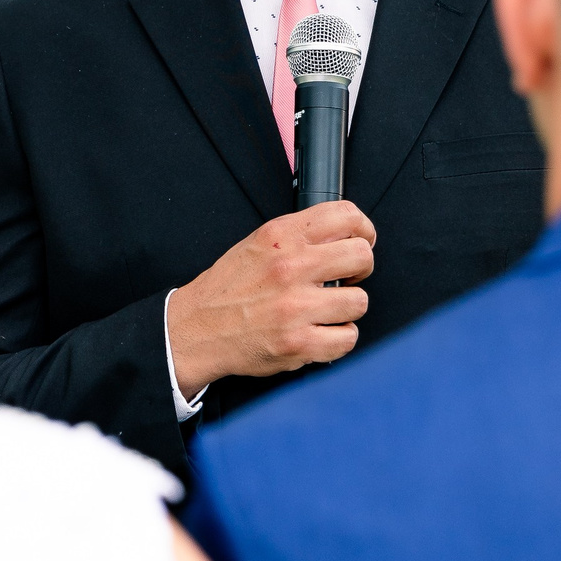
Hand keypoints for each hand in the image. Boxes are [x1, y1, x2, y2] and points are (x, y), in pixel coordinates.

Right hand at [167, 203, 376, 396]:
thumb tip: (344, 234)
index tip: (362, 241)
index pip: (347, 216)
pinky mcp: (298, 343)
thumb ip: (298, 235)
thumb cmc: (228, 289)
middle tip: (346, 278)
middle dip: (360, 269)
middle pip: (362, 256)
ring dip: (347, 309)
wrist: (196, 329)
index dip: (364, 230)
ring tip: (327, 310)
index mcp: (281, 237)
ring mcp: (295, 307)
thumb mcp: (257, 243)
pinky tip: (322, 333)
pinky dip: (339, 339)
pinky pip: (347, 339)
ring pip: (359, 301)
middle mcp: (290, 267)